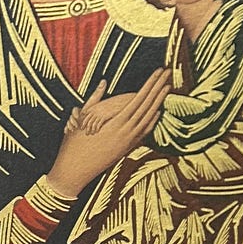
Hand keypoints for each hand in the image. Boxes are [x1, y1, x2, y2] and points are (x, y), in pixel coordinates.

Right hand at [46, 73, 169, 199]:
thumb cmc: (74, 145)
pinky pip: (144, 132)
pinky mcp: (126, 149)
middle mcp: (126, 132)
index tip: (159, 71)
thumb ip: (95, 99)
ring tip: (167, 87)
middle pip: (148, 106)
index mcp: (116, 123)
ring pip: (149, 119)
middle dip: (159, 88)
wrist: (74, 172)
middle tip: (168, 72)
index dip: (150, 84)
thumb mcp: (81, 119)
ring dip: (158, 102)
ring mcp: (128, 142)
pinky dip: (152, 121)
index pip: (139, 98)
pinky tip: (157, 112)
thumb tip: (103, 82)